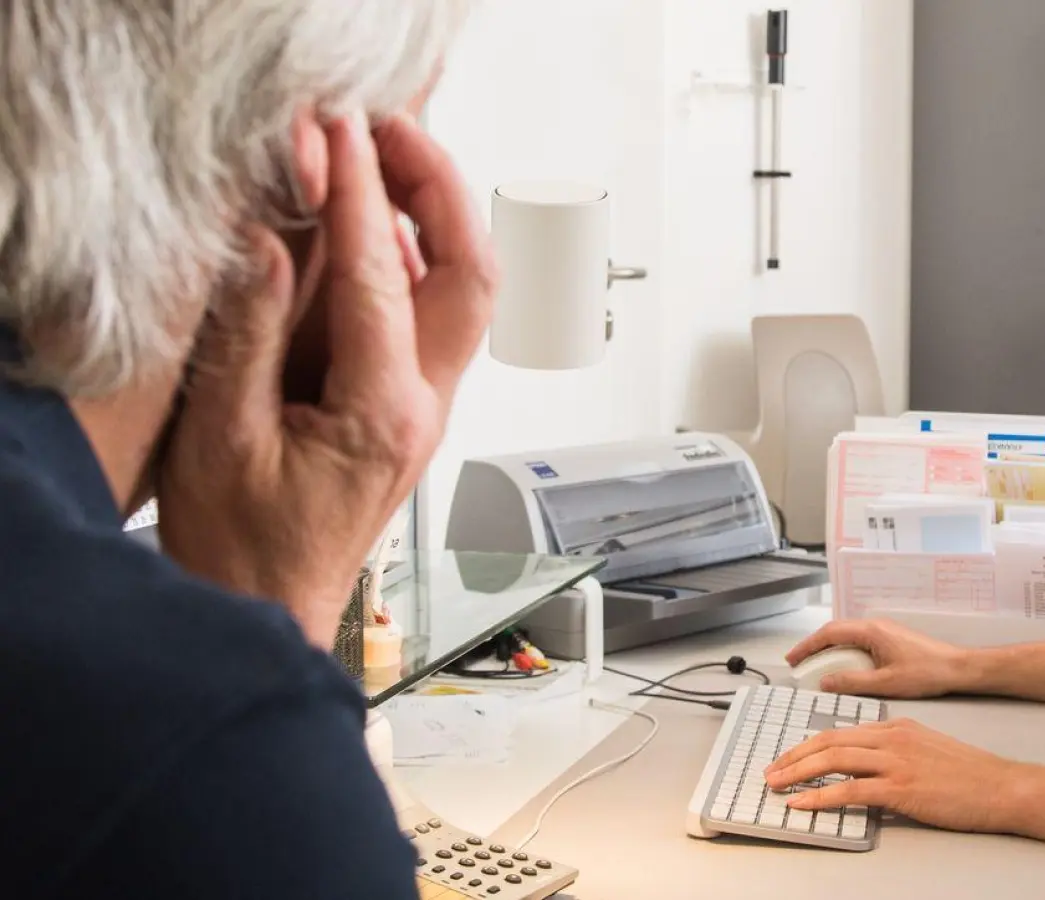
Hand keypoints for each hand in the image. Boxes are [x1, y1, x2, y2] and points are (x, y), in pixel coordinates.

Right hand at [155, 111, 496, 648]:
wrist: (271, 611)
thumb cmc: (247, 552)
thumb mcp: (222, 443)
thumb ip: (248, 340)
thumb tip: (268, 246)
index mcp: (381, 416)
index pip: (384, 279)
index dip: (360, 194)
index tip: (339, 134)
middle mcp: (422, 408)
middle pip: (474, 278)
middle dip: (443, 190)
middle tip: (392, 132)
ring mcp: (424, 408)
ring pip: (466, 294)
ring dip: (438, 217)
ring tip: (385, 160)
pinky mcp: (408, 407)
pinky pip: (435, 314)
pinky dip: (416, 256)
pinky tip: (375, 232)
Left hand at [764, 719, 1026, 833]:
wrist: (1000, 787)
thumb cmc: (969, 774)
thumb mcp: (926, 748)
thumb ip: (895, 750)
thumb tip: (865, 766)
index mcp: (896, 726)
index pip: (840, 730)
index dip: (808, 744)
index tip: (789, 756)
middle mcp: (892, 737)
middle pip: (829, 741)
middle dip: (794, 756)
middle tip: (772, 770)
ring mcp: (896, 761)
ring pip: (833, 760)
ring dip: (798, 773)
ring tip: (777, 785)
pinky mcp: (901, 788)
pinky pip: (849, 790)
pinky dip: (820, 797)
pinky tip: (803, 803)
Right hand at [785, 619, 972, 697]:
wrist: (956, 668)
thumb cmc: (925, 673)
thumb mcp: (885, 683)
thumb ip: (852, 682)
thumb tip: (825, 682)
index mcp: (871, 631)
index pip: (829, 633)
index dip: (807, 646)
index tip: (792, 659)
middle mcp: (875, 626)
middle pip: (835, 632)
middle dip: (814, 647)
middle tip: (798, 664)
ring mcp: (883, 631)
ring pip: (847, 636)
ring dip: (829, 650)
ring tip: (815, 668)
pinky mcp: (890, 639)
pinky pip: (858, 642)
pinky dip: (843, 652)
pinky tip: (841, 667)